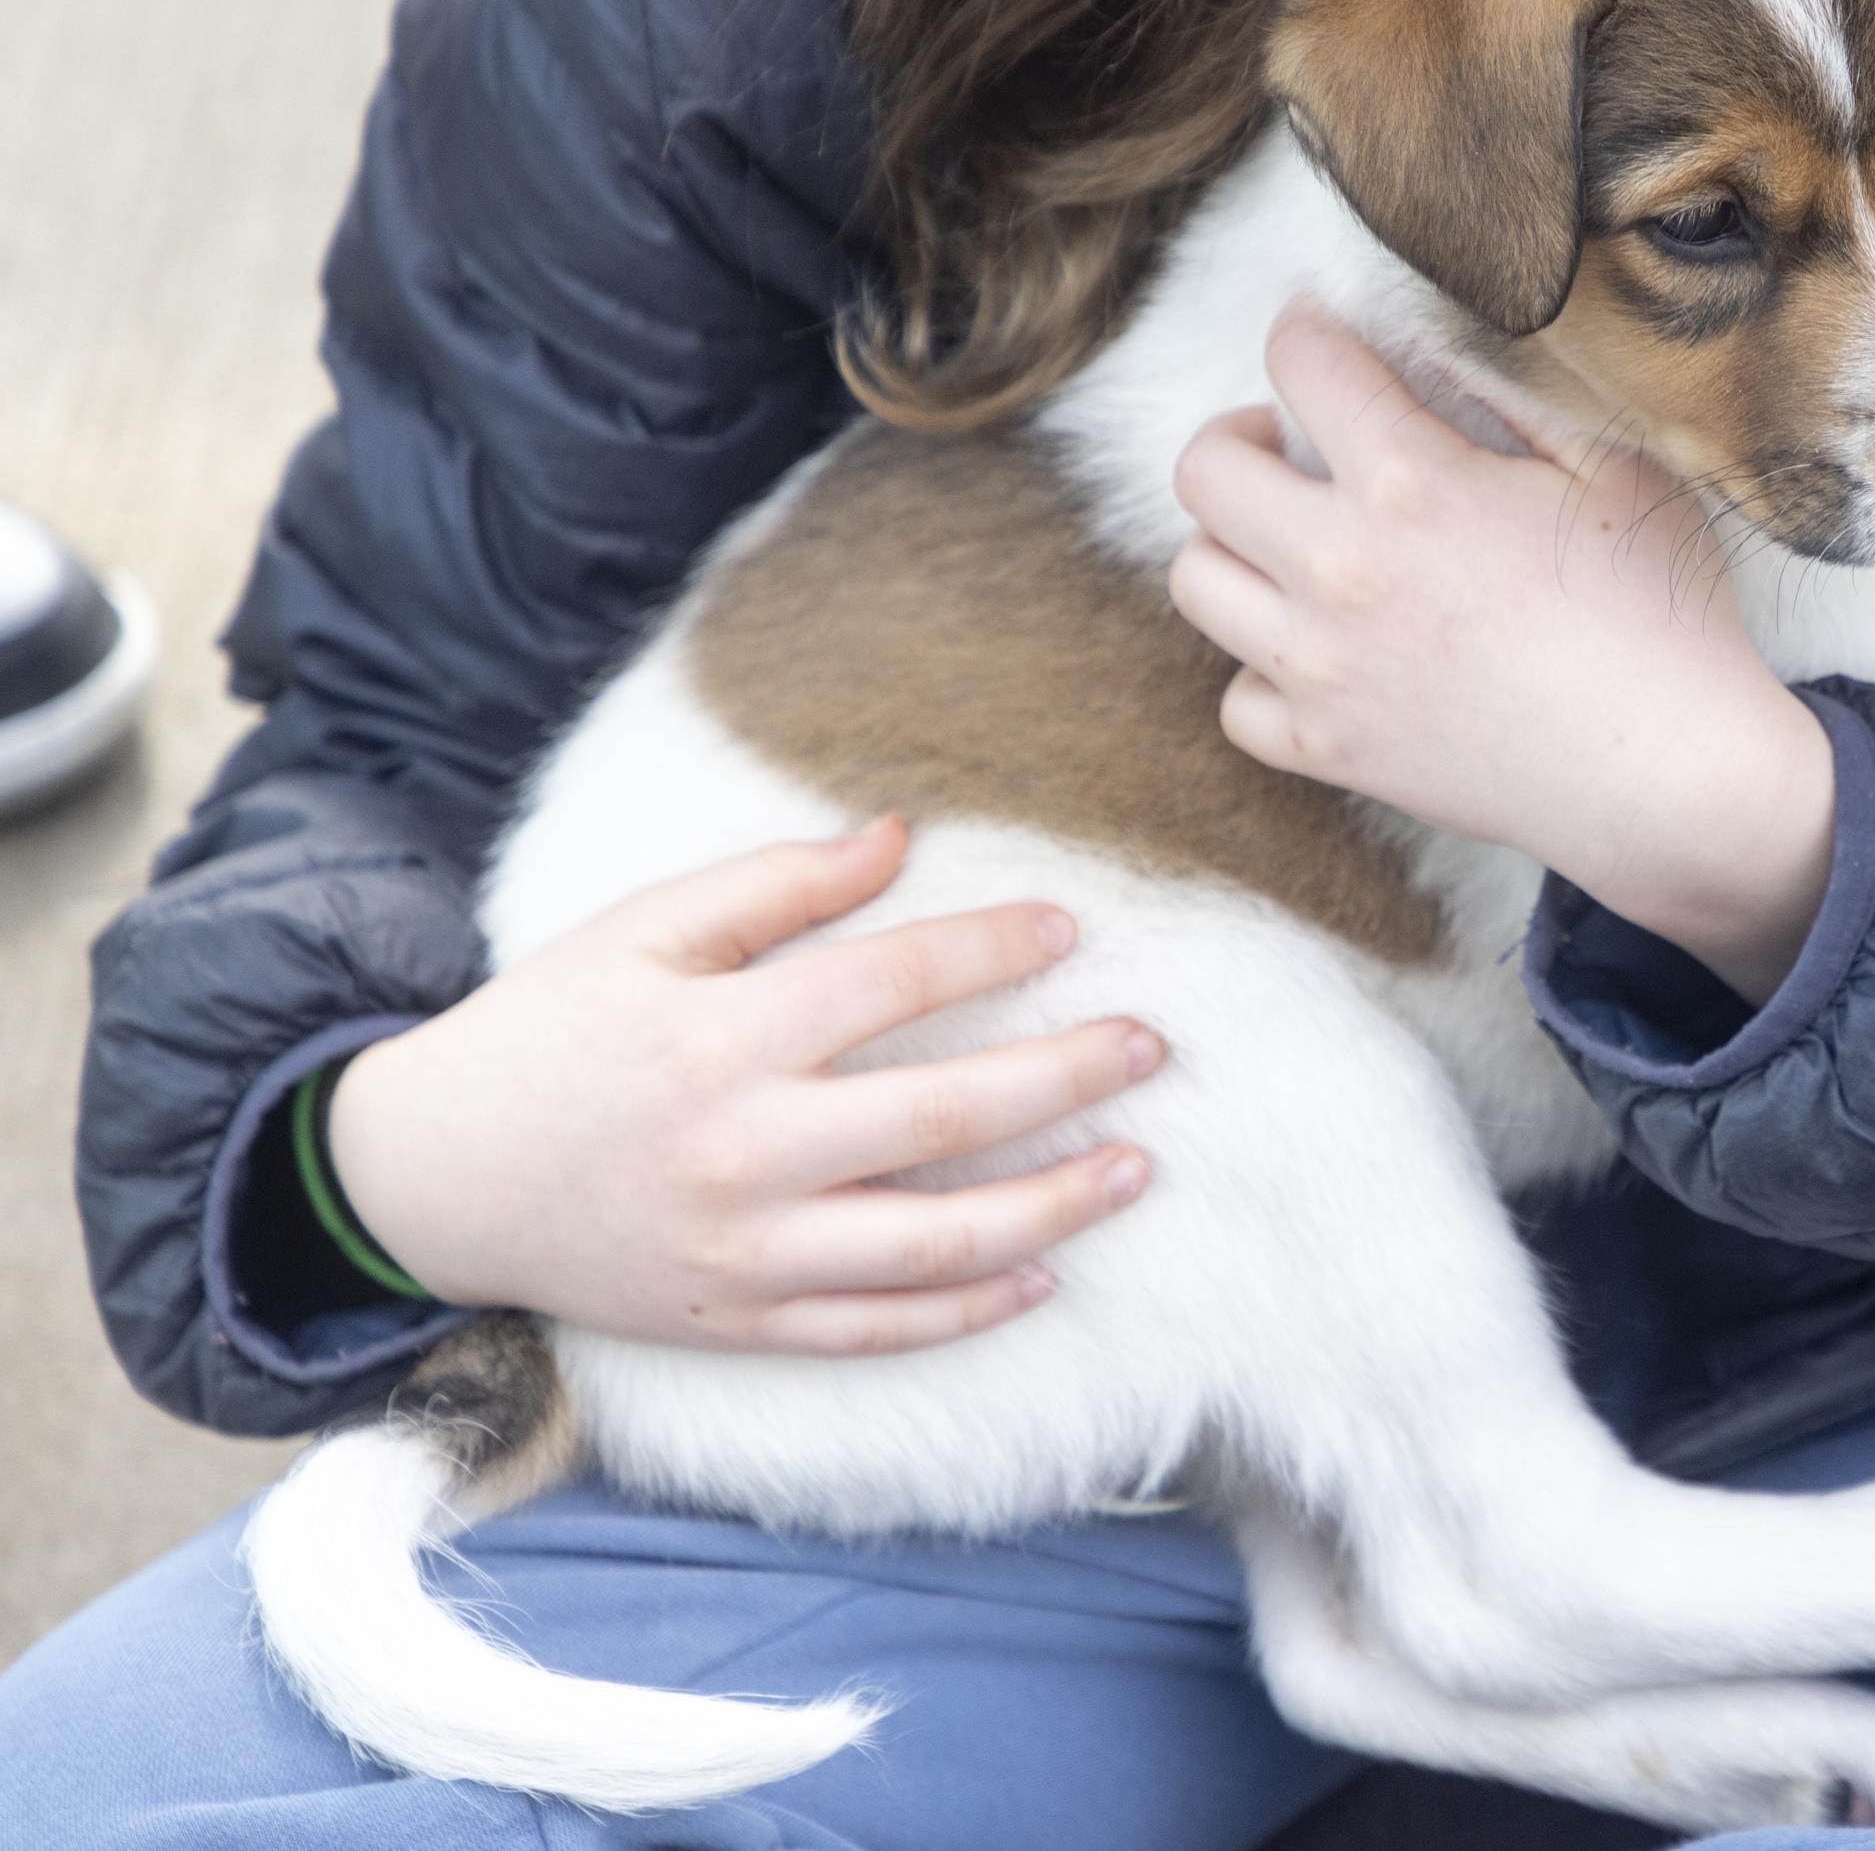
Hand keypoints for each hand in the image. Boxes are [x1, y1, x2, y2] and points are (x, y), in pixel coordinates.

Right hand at [329, 818, 1161, 1355]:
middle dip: (1065, 1077)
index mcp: (720, 1039)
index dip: (993, 947)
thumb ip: (774, 885)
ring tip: (1136, 1166)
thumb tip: (898, 835)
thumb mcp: (639, 931)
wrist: (432, 1176)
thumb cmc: (549, 1032)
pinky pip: (874, 1329)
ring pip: (932, 1244)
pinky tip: (1042, 1276)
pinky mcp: (735, 1321)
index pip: (893, 982)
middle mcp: (743, 1154)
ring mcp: (743, 1252)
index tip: (1071, 925)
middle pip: (944, 1116)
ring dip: (1052, 1207)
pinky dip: (965, 1311)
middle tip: (1151, 1045)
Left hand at [1168, 307, 1835, 1000]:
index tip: (1324, 339)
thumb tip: (1425, 356)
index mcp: (1414, 483)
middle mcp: (1342, 570)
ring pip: (1195, 581)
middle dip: (1242, 433)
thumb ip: (1510, 397)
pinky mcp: (1329, 750)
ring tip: (1297, 547)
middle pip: (1203, 469)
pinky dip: (1264, 673)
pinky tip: (1323, 654)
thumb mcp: (1614, 469)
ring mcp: (1324, 669)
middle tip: (1296, 447)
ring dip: (1235, 547)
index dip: (1305, 328)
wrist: (1669, 774)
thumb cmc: (1660, 614)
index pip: (1300, 360)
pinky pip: (1236, 699)